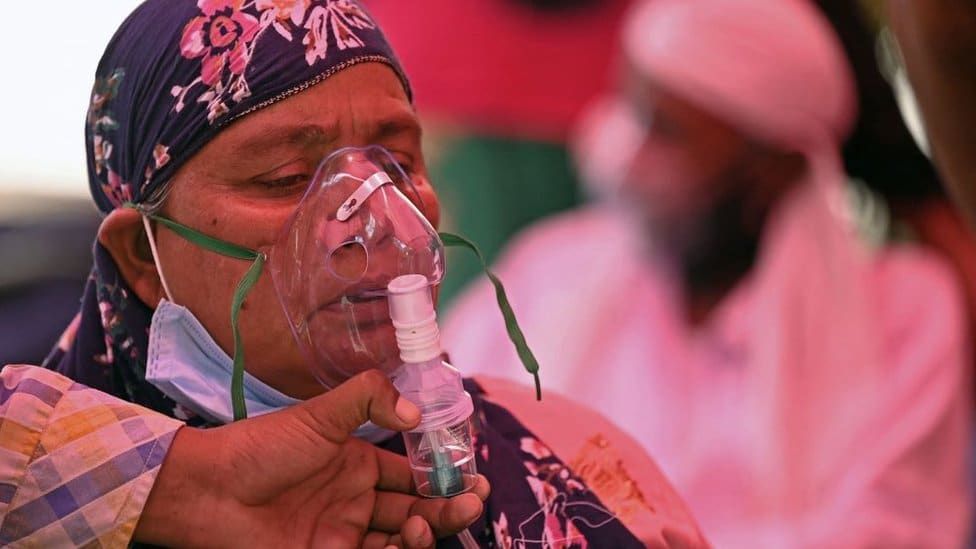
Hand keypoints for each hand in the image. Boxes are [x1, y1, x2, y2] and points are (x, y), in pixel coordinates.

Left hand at [135, 370, 489, 547]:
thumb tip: (416, 410)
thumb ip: (368, 398)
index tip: (472, 474)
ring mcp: (342, 535)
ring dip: (426, 532)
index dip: (443, 476)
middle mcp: (355, 501)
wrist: (208, 491)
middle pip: (416, 510)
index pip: (412, 474)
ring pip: (401, 540)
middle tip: (474, 501)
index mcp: (357, 464)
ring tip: (428, 522)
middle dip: (449, 507)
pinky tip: (410, 538)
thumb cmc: (261, 448)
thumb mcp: (318, 415)